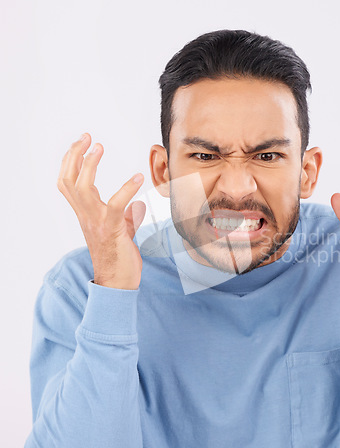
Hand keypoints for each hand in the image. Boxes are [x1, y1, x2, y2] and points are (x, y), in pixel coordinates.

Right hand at [57, 133, 146, 289]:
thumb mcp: (123, 232)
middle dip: (75, 155)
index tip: (83, 144)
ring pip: (82, 188)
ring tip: (99, 148)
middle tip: (87, 138)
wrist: (118, 283)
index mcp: (86, 214)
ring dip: (89, 166)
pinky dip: (126, 189)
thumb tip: (138, 205)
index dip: (71, 162)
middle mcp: (86, 216)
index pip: (69, 183)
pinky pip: (115, 205)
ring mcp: (96, 222)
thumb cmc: (120, 258)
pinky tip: (137, 177)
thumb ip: (127, 217)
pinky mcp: (112, 229)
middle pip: (68, 180)